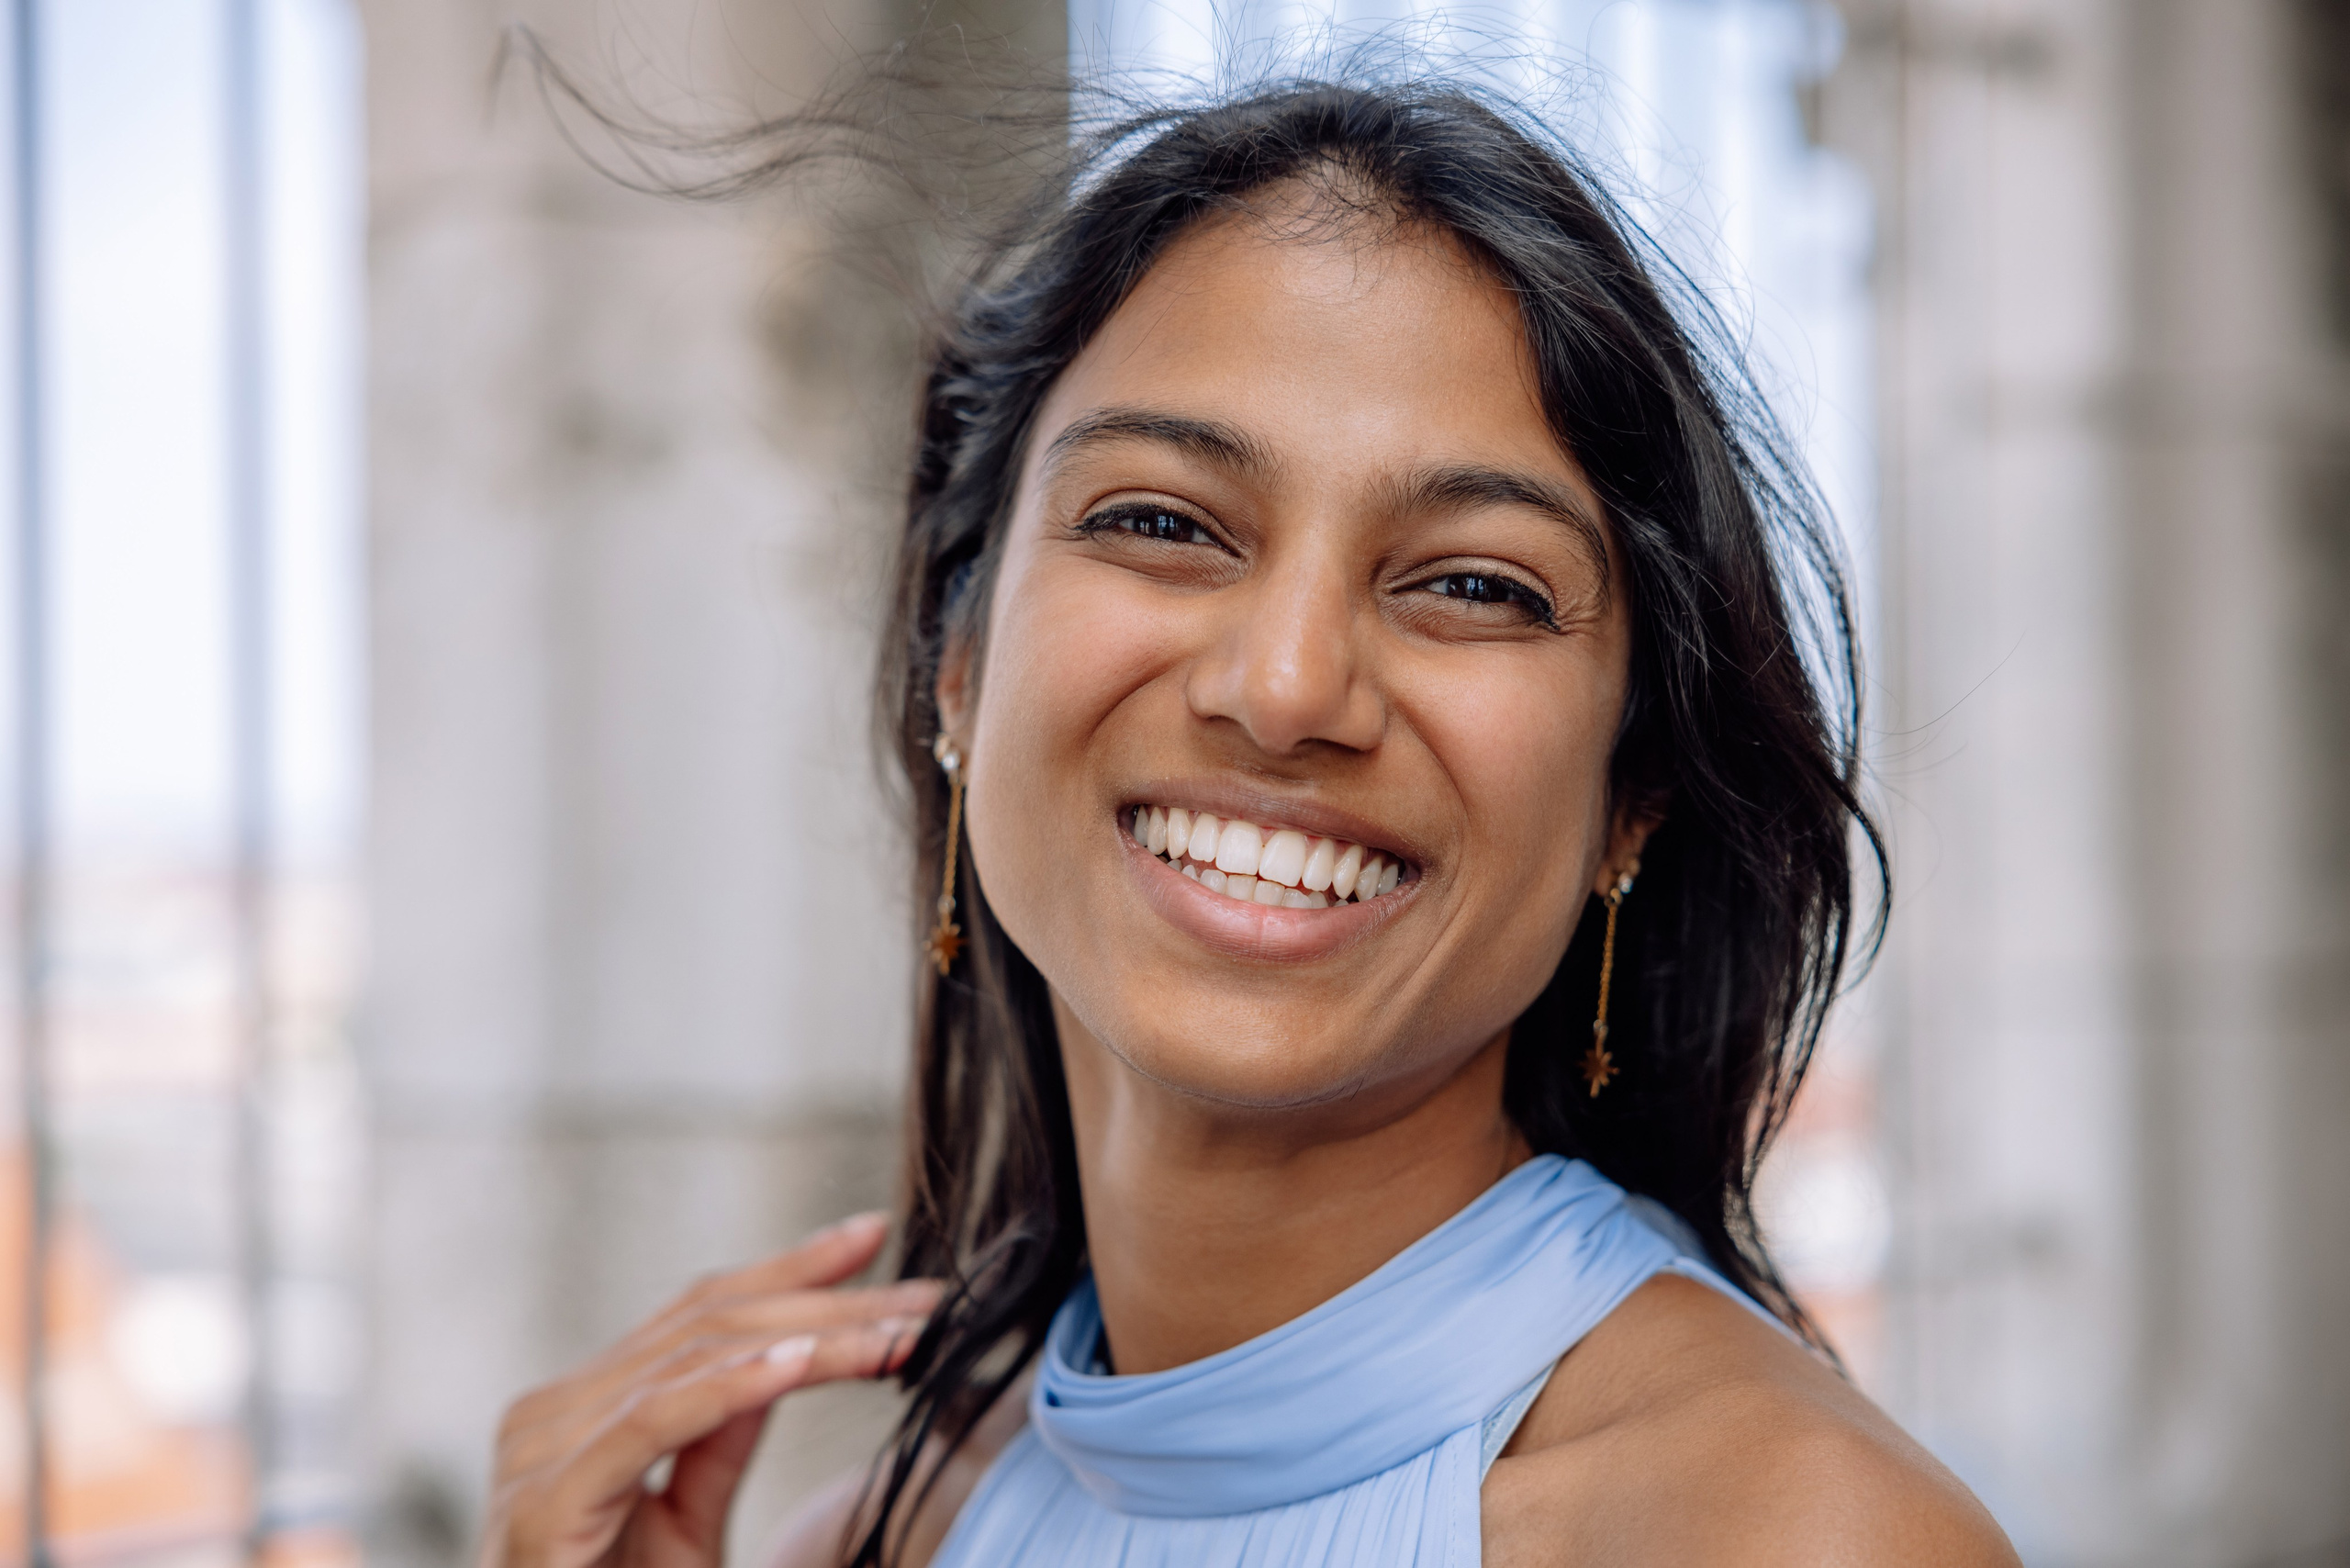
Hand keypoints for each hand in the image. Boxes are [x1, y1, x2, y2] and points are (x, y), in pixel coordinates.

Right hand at [478, 1212, 939, 1567]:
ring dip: (815, 1340)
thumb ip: (719, 1440)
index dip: (790, 1269)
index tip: (873, 1234)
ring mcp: (540, 1450)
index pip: (700, 1312)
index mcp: (580, 1408)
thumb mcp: (684, 1524)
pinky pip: (654, 1423)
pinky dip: (735, 1388)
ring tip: (897, 1334)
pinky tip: (802, 1363)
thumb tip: (785, 1354)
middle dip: (828, 1304)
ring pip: (697, 1361)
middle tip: (927, 1299)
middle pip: (710, 1325)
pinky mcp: (547, 1501)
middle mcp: (551, 1412)